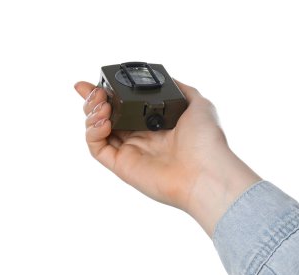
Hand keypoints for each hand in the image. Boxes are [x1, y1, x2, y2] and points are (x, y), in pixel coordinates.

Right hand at [74, 80, 259, 235]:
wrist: (206, 172)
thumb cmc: (206, 140)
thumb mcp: (198, 104)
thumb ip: (179, 89)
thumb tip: (164, 78)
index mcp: (155, 122)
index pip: (125, 105)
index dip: (108, 92)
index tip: (97, 81)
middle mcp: (140, 136)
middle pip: (107, 116)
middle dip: (93, 99)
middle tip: (91, 90)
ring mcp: (130, 151)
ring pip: (97, 130)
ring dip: (91, 113)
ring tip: (102, 104)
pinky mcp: (121, 165)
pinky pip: (97, 147)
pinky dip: (92, 132)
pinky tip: (104, 121)